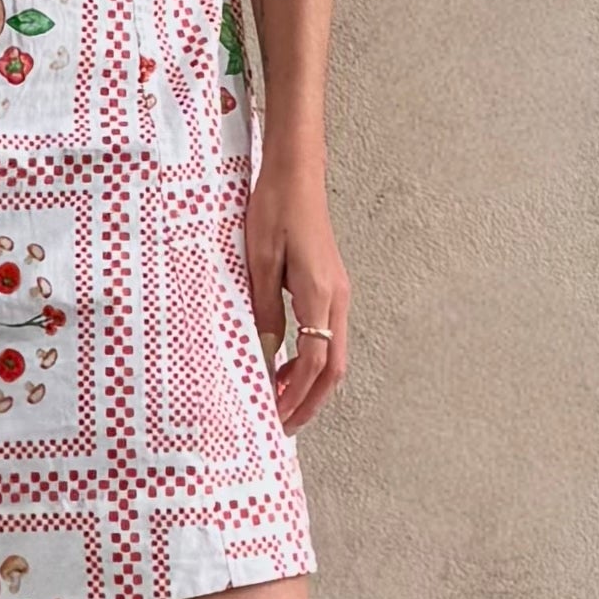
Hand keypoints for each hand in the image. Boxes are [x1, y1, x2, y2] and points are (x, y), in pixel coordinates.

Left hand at [245, 161, 348, 431]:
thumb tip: (265, 355)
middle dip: (310, 401)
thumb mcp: (259, 261)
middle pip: (333, 367)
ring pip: (334, 354)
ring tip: (282, 400)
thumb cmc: (274, 209)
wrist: (296, 173)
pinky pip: (328, 335)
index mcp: (319, 294)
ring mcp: (338, 292)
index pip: (314, 360)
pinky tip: (288, 364)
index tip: (274, 416)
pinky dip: (312, 360)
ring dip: (311, 383)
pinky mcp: (331, 285)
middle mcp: (337, 298)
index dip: (294, 394)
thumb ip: (264, 310)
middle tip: (284, 425)